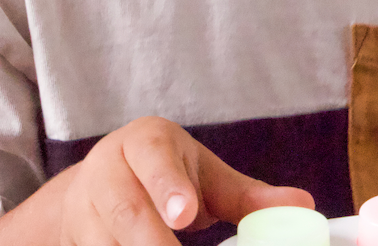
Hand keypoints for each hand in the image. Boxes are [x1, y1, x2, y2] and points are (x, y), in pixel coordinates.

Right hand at [0, 116, 313, 244]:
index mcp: (144, 141)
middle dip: (152, 240)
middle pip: (126, 211)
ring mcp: (83, 211)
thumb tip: (304, 204)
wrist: (98, 187)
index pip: (154, 159)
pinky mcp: (73, 241)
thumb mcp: (205, 176)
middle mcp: (107, 171)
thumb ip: (250, 195)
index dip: (169, 187)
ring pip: (102, 242)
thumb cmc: (166, 176)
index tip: (186, 214)